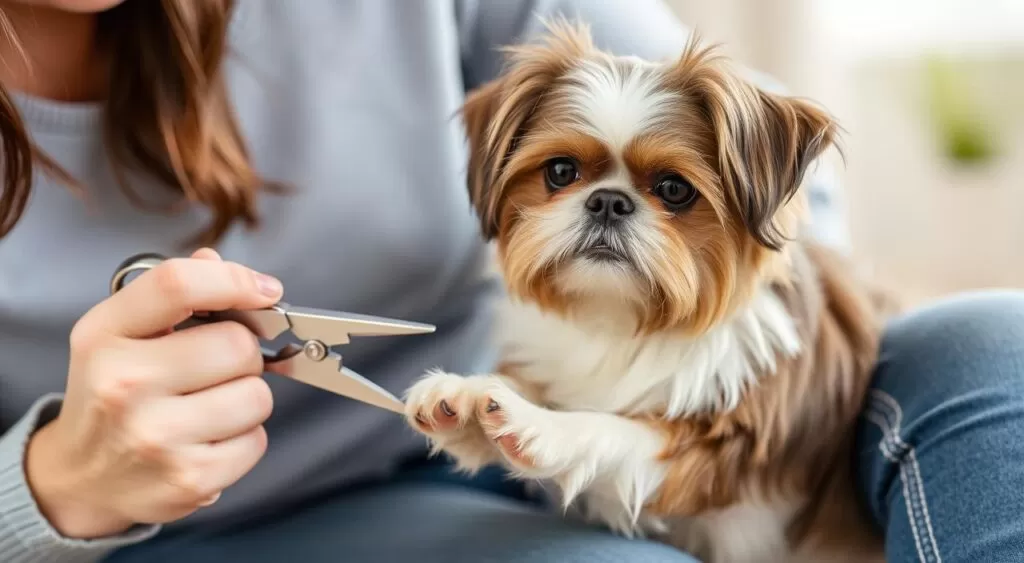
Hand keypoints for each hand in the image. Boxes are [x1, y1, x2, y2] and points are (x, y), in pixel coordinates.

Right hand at [24, 248, 281, 538]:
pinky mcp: (188, 480)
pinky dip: (244, 438)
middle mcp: (124, 386)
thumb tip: (215, 262)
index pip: (178, 285)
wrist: (81, 477)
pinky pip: (257, 440)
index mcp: (105, 337)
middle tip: (214, 367)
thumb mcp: (119, 332)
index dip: (235, 279)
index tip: (264, 290)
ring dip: (246, 397)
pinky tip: (208, 439)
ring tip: (208, 405)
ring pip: (257, 395)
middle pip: (239, 345)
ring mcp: (156, 438)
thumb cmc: (111, 393)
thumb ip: (169, 292)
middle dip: (242, 352)